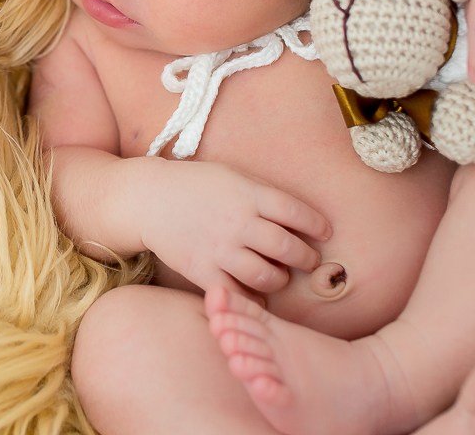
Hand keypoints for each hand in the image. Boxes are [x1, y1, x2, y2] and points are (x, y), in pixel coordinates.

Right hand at [134, 158, 330, 294]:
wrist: (149, 198)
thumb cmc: (195, 185)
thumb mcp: (232, 175)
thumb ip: (263, 194)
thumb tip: (299, 216)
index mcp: (249, 194)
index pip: (297, 213)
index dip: (317, 225)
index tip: (325, 233)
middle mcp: (239, 222)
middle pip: (288, 248)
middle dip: (306, 258)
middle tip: (308, 260)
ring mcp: (220, 248)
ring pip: (268, 276)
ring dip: (281, 279)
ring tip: (280, 276)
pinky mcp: (202, 270)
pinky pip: (236, 294)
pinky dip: (253, 299)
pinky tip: (257, 295)